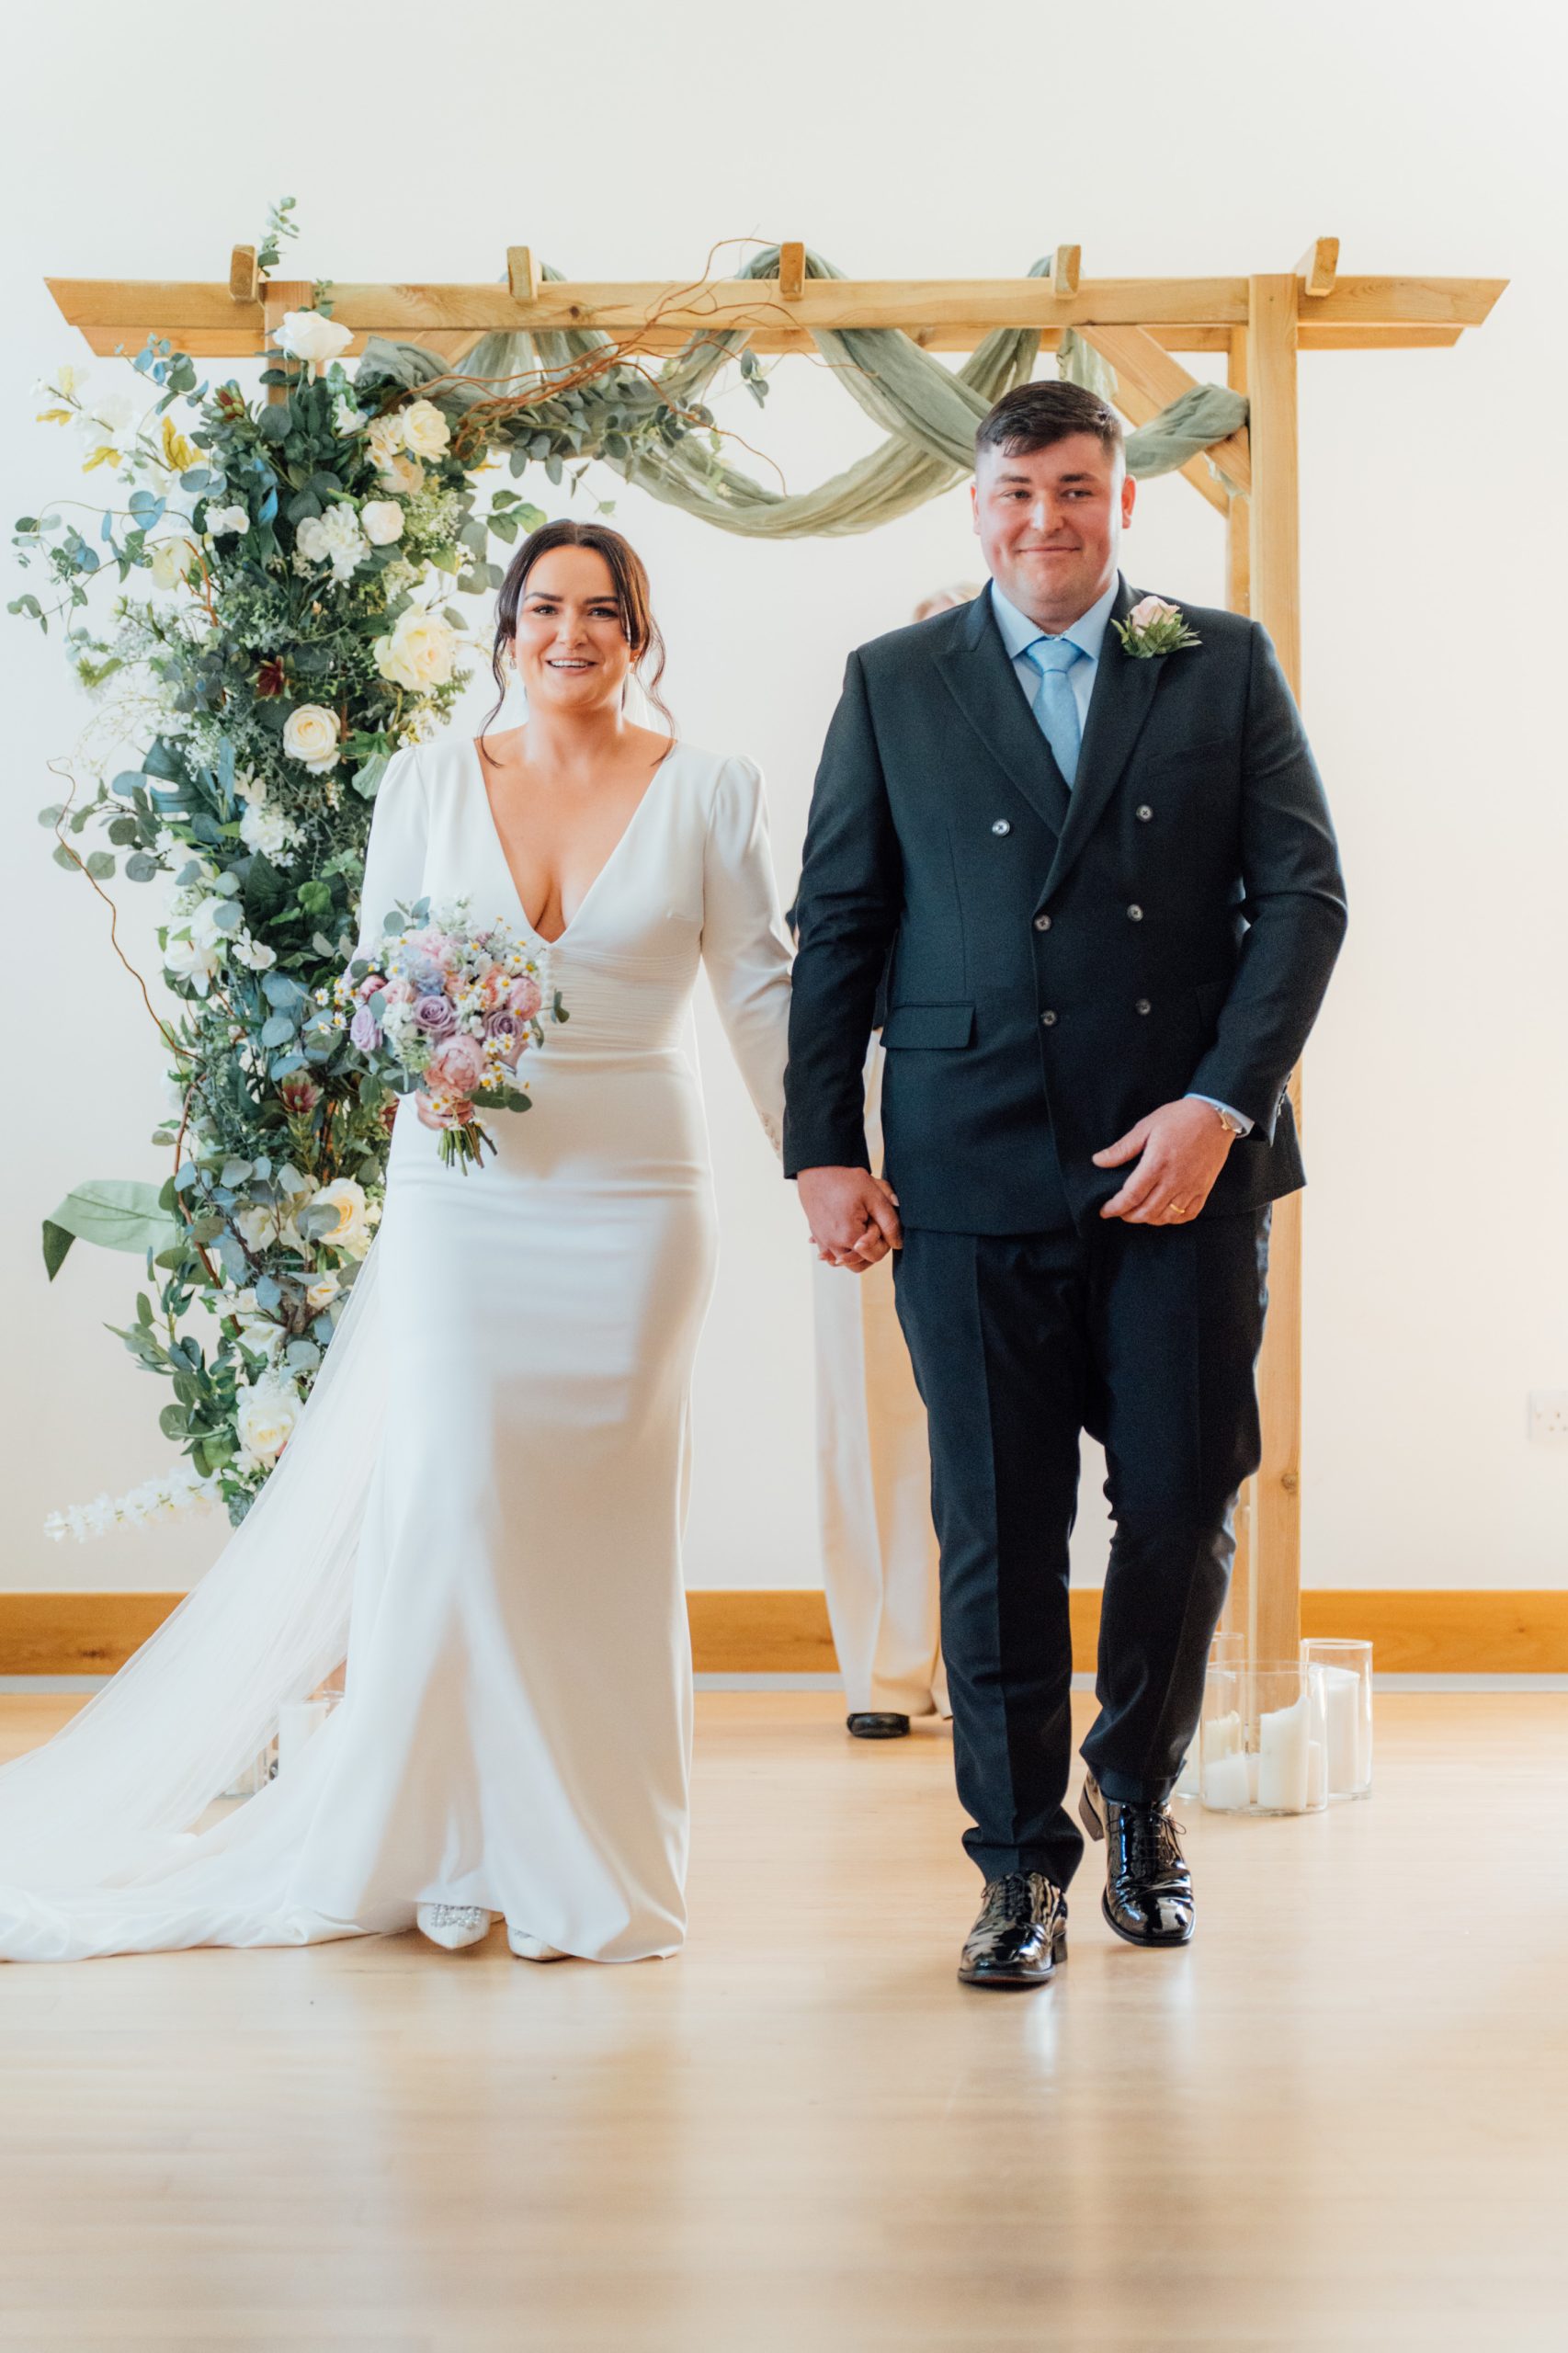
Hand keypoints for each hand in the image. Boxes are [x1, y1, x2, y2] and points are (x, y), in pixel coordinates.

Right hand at [797, 1166, 902, 1271]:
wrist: (817, 1170)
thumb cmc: (845, 1180)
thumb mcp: (874, 1196)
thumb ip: (890, 1221)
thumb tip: (898, 1243)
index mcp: (848, 1236)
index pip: (875, 1256)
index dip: (883, 1241)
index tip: (878, 1222)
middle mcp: (833, 1244)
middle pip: (859, 1265)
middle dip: (870, 1252)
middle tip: (872, 1229)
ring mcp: (823, 1242)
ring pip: (844, 1262)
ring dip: (856, 1253)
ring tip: (861, 1232)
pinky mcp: (817, 1237)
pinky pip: (830, 1255)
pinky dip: (841, 1249)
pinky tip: (848, 1236)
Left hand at [1092, 1099, 1233, 1223]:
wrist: (1215, 1116)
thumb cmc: (1179, 1118)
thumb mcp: (1146, 1127)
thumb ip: (1122, 1148)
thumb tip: (1098, 1161)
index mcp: (1157, 1164)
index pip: (1131, 1196)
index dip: (1114, 1208)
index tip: (1104, 1211)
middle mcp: (1174, 1180)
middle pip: (1147, 1212)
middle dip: (1128, 1216)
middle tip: (1119, 1212)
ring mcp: (1191, 1187)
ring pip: (1166, 1217)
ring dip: (1148, 1219)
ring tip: (1138, 1212)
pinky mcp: (1203, 1189)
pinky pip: (1187, 1215)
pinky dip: (1172, 1219)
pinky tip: (1163, 1213)